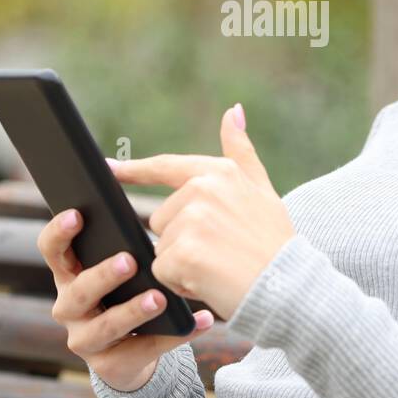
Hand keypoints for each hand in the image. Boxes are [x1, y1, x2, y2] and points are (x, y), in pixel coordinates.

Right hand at [38, 207, 213, 391]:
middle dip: (103, 275)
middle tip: (129, 261)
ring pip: (107, 326)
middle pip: (79, 291)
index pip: (52, 250)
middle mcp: (68, 308)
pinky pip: (143, 349)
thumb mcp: (116, 272)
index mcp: (68, 275)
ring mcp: (84, 340)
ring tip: (160, 298)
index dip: (59, 233)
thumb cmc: (124, 293)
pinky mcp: (108, 366)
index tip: (77, 214)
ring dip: (134, 311)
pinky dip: (174, 335)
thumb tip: (158, 229)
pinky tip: (200, 321)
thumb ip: (124, 250)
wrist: (125, 353)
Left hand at [108, 103, 294, 321]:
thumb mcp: (262, 189)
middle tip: (219, 252)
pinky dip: (180, 282)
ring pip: (161, 247)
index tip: (109, 168)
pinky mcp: (183, 252)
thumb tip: (233, 110)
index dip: (134, 169)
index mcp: (219, 172)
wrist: (288, 287)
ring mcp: (192, 219)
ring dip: (181, 263)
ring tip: (217, 267)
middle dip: (181, 240)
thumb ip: (241, 151)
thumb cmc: (274, 242)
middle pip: (161, 219)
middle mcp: (203, 189)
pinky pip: (162, 270)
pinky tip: (209, 280)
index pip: (165, 167)